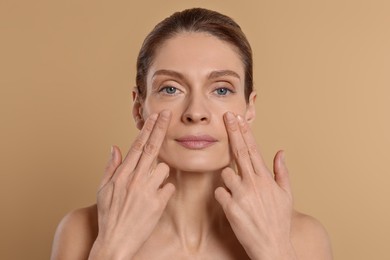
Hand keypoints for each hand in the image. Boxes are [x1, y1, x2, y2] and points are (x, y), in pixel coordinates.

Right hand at [89, 110, 174, 259]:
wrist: (116, 242)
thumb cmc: (109, 216)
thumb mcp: (102, 190)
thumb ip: (111, 167)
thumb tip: (116, 147)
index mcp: (122, 175)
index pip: (137, 146)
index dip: (147, 129)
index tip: (155, 116)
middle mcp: (135, 179)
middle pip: (152, 148)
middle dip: (160, 128)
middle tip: (167, 114)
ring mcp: (147, 191)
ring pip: (164, 168)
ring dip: (160, 174)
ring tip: (149, 187)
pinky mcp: (158, 203)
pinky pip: (169, 188)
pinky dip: (164, 191)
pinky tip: (155, 200)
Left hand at [215, 112, 296, 259]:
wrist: (272, 246)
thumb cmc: (278, 220)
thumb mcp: (286, 194)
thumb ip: (282, 171)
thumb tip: (281, 151)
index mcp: (265, 178)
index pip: (253, 149)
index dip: (244, 132)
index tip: (238, 119)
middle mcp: (253, 182)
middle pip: (239, 151)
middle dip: (232, 132)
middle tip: (226, 117)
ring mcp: (241, 194)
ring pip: (225, 173)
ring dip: (228, 178)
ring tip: (238, 193)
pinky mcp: (231, 207)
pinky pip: (219, 192)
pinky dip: (223, 196)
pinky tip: (231, 204)